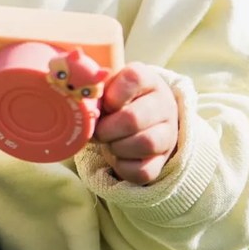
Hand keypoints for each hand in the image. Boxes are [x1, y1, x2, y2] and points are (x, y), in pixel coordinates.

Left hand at [94, 63, 178, 184]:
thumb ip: (98, 87)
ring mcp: (168, 133)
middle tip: (98, 131)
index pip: (133, 78)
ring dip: (117, 147)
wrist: (147, 117)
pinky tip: (118, 157)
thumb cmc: (120, 99)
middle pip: (133, 119)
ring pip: (145, 144)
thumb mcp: (112, 85)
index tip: (104, 105)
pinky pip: (144, 171)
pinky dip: (123, 167)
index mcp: (149, 79)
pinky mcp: (163, 160)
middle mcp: (164, 104)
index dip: (111, 96)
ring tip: (109, 142)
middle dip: (107, 129)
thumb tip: (80, 100)